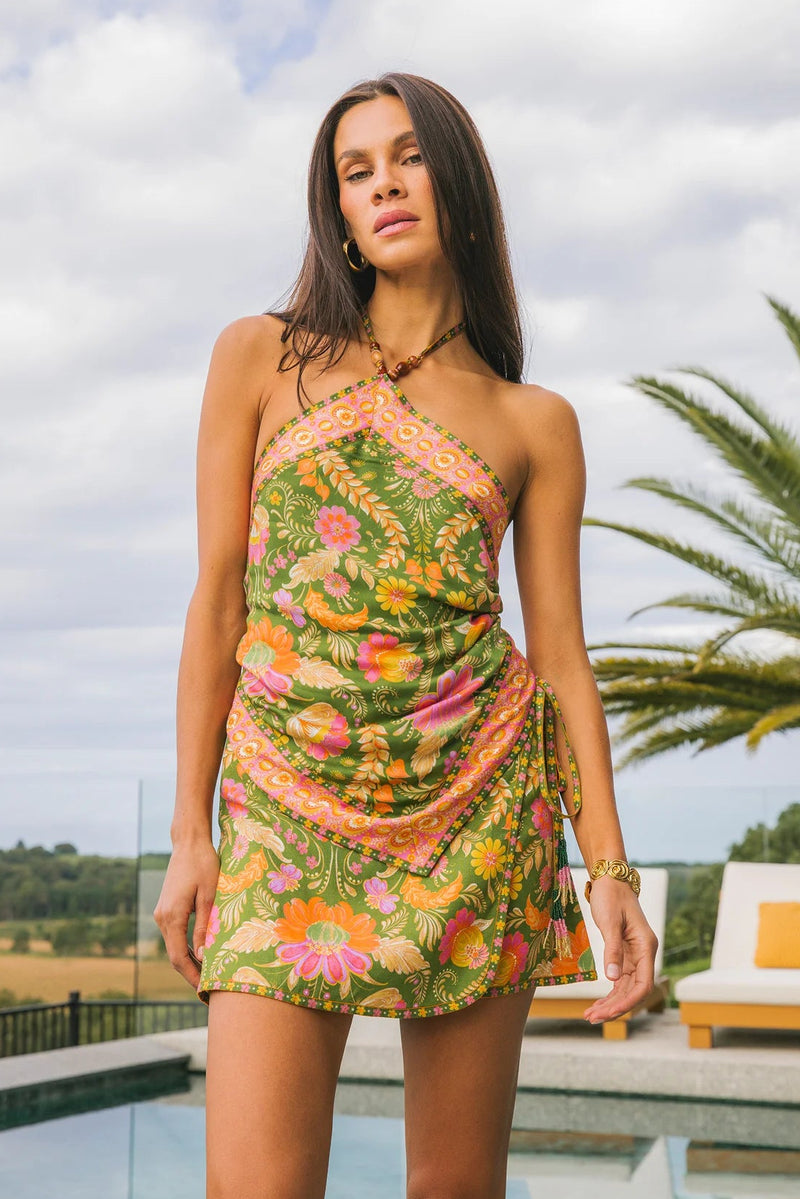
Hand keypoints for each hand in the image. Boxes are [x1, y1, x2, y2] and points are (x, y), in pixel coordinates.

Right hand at [153, 838, 219, 989]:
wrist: (189, 843)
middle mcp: (162, 917)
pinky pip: (174, 935)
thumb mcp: (210, 896)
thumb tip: (203, 957)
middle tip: (209, 989)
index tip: (205, 990)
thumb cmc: (204, 865)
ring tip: (208, 975)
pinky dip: (185, 947)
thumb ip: (205, 927)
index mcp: (171, 917)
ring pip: (173, 945)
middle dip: (190, 973)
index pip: (179, 957)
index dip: (192, 976)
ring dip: (188, 961)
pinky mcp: (166, 908)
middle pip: (174, 955)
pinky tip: (200, 954)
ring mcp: (161, 913)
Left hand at [582, 876, 658, 1025]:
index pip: (643, 984)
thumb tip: (612, 979)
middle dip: (614, 1007)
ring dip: (610, 1003)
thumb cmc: (611, 897)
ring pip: (625, 988)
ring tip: (589, 1016)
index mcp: (646, 947)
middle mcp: (644, 954)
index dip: (628, 1002)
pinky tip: (596, 1004)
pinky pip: (619, 980)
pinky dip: (609, 993)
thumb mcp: (610, 922)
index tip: (608, 1012)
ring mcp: (635, 956)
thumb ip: (612, 950)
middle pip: (633, 990)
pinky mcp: (624, 954)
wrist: (610, 879)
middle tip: (591, 1018)